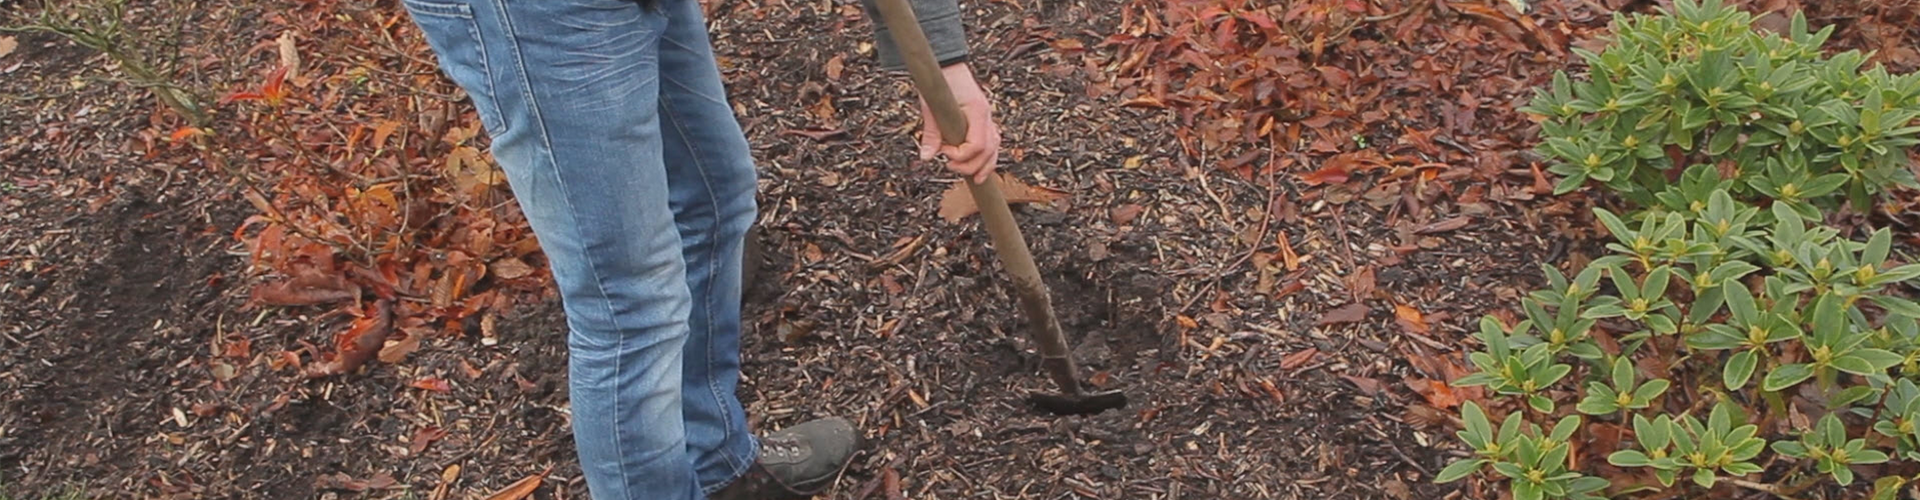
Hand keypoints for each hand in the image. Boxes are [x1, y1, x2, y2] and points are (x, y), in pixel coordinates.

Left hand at [917, 63, 1000, 183]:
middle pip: (988, 151)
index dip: (960, 155)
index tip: (943, 152)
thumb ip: (932, 133)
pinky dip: (988, 157)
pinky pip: (992, 142)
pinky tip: (981, 168)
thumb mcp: (932, 106)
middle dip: (971, 165)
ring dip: (985, 166)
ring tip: (975, 179)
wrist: (947, 64)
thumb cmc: (939, 81)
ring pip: (995, 148)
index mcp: (977, 111)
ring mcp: (988, 118)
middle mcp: (987, 116)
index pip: (977, 145)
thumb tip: (927, 157)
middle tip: (950, 167)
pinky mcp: (984, 120)